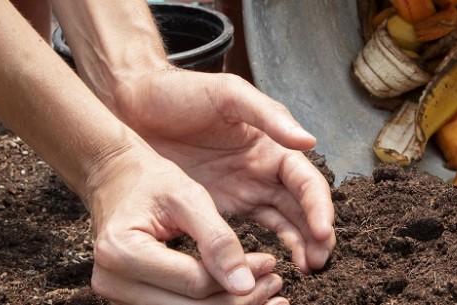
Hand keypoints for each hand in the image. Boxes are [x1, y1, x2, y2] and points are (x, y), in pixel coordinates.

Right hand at [85, 149, 290, 304]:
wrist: (115, 178)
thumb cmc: (150, 180)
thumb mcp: (187, 196)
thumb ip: (216, 239)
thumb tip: (245, 284)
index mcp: (122, 251)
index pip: (194, 283)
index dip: (239, 278)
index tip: (271, 263)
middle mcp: (113, 281)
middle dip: (240, 301)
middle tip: (274, 283)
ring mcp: (118, 294)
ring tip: (266, 294)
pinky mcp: (132, 298)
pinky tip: (241, 299)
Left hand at [106, 67, 336, 273]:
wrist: (133, 103)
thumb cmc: (181, 92)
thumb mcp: (228, 94)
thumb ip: (268, 116)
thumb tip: (309, 140)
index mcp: (272, 145)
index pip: (306, 182)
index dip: (319, 207)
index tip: (323, 232)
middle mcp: (263, 171)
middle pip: (302, 208)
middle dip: (316, 235)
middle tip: (318, 263)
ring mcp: (242, 191)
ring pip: (283, 224)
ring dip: (298, 246)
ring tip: (307, 271)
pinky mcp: (219, 207)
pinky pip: (251, 233)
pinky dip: (265, 250)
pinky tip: (271, 267)